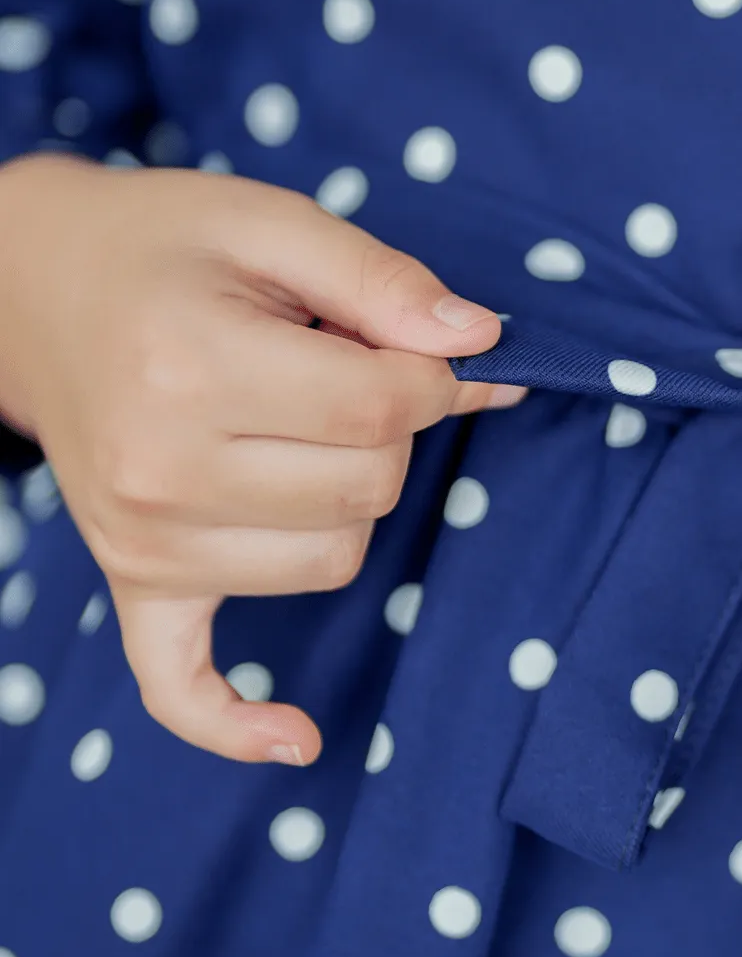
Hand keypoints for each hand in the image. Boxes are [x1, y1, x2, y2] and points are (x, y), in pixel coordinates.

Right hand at [0, 153, 522, 766]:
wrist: (30, 286)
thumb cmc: (165, 248)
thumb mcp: (271, 221)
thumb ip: (382, 280)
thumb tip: (482, 343)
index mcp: (192, 367)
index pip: (384, 410)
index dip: (426, 372)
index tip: (400, 341)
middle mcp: (160, 470)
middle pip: (368, 486)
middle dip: (388, 427)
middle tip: (330, 368)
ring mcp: (139, 541)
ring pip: (334, 562)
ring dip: (347, 500)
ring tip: (290, 429)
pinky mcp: (132, 583)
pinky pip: (181, 687)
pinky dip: (238, 722)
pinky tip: (300, 735)